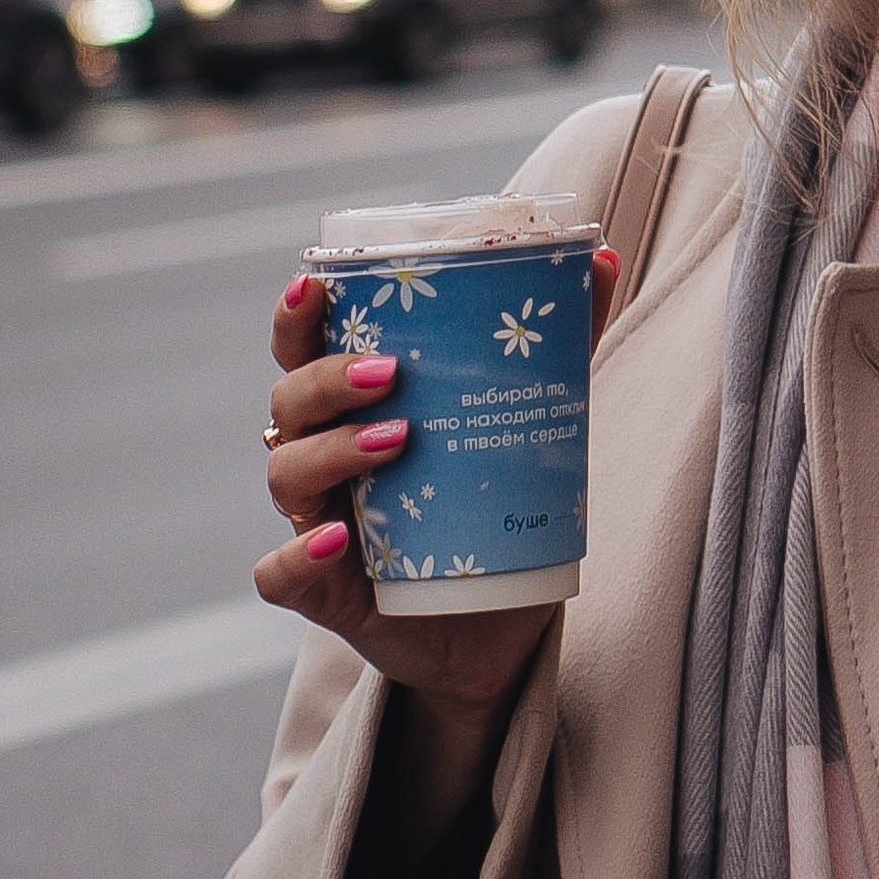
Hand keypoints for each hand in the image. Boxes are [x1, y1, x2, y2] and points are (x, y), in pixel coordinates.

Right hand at [252, 253, 617, 828]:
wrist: (501, 622)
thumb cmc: (498, 505)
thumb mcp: (531, 423)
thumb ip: (559, 344)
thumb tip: (597, 257)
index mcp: (354, 408)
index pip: (302, 350)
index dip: (294, 318)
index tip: (314, 284)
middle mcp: (323, 460)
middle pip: (289, 404)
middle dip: (329, 379)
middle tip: (392, 373)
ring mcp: (316, 523)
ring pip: (285, 474)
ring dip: (331, 451)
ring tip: (398, 438)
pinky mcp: (323, 592)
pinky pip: (281, 574)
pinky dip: (300, 553)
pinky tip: (338, 537)